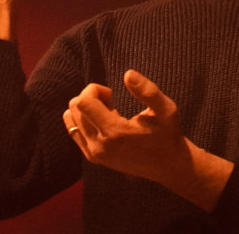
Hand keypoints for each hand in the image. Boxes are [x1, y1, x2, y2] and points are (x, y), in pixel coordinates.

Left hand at [63, 70, 232, 210]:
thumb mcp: (166, 109)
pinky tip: (103, 122)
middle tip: (111, 100)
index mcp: (114, 132)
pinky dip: (83, 120)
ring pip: (71, 119)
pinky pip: (73, 131)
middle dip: (90, 96)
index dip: (94, 89)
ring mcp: (94, 153)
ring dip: (86, 109)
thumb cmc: (167, 133)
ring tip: (107, 112)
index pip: (83, 102)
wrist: (167, 165)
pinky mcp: (93, 158)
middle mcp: (99, 145)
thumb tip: (128, 73)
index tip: (111, 93)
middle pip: (75, 108)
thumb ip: (148, 91)